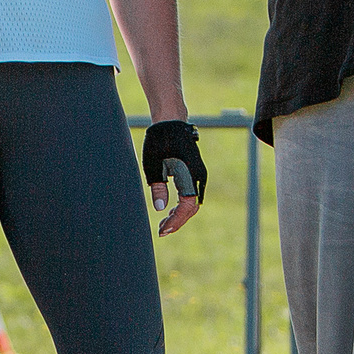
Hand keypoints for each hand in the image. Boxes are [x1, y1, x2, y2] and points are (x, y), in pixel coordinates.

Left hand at [142, 119, 204, 237]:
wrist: (171, 121)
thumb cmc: (160, 141)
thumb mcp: (153, 166)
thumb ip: (158, 188)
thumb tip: (160, 209)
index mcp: (190, 176)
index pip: (186, 207)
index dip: (175, 221)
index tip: (163, 231)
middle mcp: (199, 177)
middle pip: (191, 208)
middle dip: (177, 221)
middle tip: (161, 231)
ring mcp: (199, 174)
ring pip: (192, 202)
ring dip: (179, 214)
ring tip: (163, 222)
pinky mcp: (195, 172)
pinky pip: (192, 194)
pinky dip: (182, 204)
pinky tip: (170, 209)